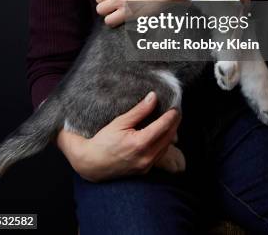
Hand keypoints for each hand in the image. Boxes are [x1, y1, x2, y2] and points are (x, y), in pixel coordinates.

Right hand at [56, 91, 180, 181]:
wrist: (92, 163)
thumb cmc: (103, 141)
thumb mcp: (120, 122)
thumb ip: (139, 111)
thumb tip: (153, 97)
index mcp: (140, 143)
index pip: (163, 127)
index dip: (171, 116)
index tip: (176, 107)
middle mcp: (145, 157)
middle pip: (168, 137)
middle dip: (174, 123)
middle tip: (176, 111)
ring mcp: (146, 166)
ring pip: (166, 147)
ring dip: (170, 134)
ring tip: (170, 121)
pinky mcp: (144, 170)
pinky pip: (159, 155)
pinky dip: (163, 144)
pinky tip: (161, 134)